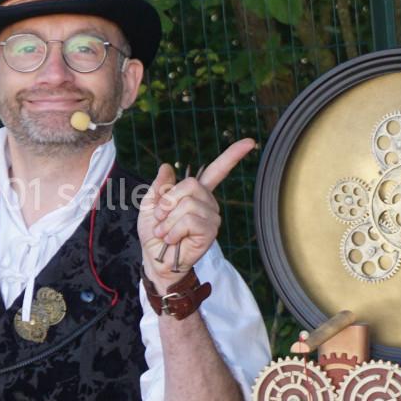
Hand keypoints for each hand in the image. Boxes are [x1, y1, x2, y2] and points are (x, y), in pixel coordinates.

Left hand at [138, 138, 255, 288]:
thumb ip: (159, 186)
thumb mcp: (151, 204)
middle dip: (168, 200)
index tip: (250, 142)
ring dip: (168, 219)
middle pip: (191, 184)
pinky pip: (190, 220)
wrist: (154, 258)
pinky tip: (172, 238)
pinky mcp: (210, 232)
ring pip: (188, 204)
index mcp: (196, 193)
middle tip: (160, 217)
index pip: (217, 170)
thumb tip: (165, 166)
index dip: (233, 155)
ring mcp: (211, 217)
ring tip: (165, 231)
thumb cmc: (154, 233)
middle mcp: (208, 203)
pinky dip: (174, 229)